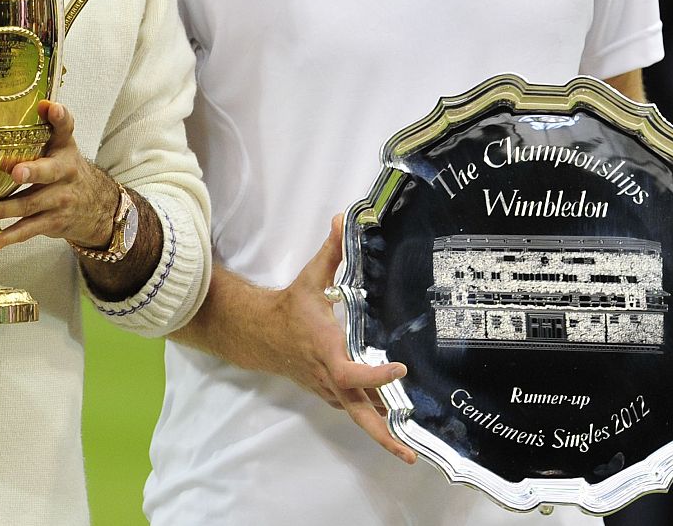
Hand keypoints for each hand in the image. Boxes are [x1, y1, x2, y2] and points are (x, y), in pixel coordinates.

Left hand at [0, 101, 122, 251]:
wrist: (97, 207)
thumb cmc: (67, 171)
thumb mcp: (64, 146)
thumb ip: (53, 125)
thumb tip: (42, 102)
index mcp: (65, 149)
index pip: (66, 128)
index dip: (60, 118)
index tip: (51, 108)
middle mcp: (65, 173)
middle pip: (48, 172)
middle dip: (32, 171)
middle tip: (15, 171)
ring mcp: (58, 201)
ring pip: (29, 205)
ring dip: (2, 209)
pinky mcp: (50, 223)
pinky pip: (26, 231)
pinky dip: (4, 238)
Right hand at [270, 216, 415, 462]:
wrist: (260, 334)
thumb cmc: (290, 307)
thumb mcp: (310, 277)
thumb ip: (332, 251)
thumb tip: (343, 219)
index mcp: (328, 350)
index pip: (353, 371)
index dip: (376, 374)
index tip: (400, 368)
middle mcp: (330, 376)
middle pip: (359, 413)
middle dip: (385, 436)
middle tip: (411, 454)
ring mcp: (330, 388)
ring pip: (359, 415)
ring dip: (384, 432)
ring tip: (412, 449)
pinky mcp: (331, 391)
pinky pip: (355, 409)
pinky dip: (374, 418)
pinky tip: (396, 424)